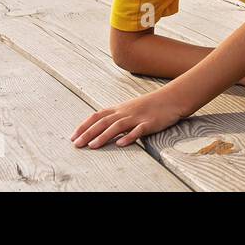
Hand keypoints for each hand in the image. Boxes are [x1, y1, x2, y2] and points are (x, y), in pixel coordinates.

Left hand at [71, 90, 187, 148]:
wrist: (171, 98)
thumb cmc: (150, 105)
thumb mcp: (130, 108)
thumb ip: (116, 117)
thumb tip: (99, 127)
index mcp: (120, 109)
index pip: (97, 116)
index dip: (84, 126)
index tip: (73, 136)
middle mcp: (126, 112)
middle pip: (104, 122)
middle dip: (89, 133)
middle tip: (77, 144)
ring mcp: (138, 117)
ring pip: (118, 126)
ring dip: (104, 136)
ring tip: (93, 146)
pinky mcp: (150, 123)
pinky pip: (138, 130)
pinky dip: (129, 137)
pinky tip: (121, 144)